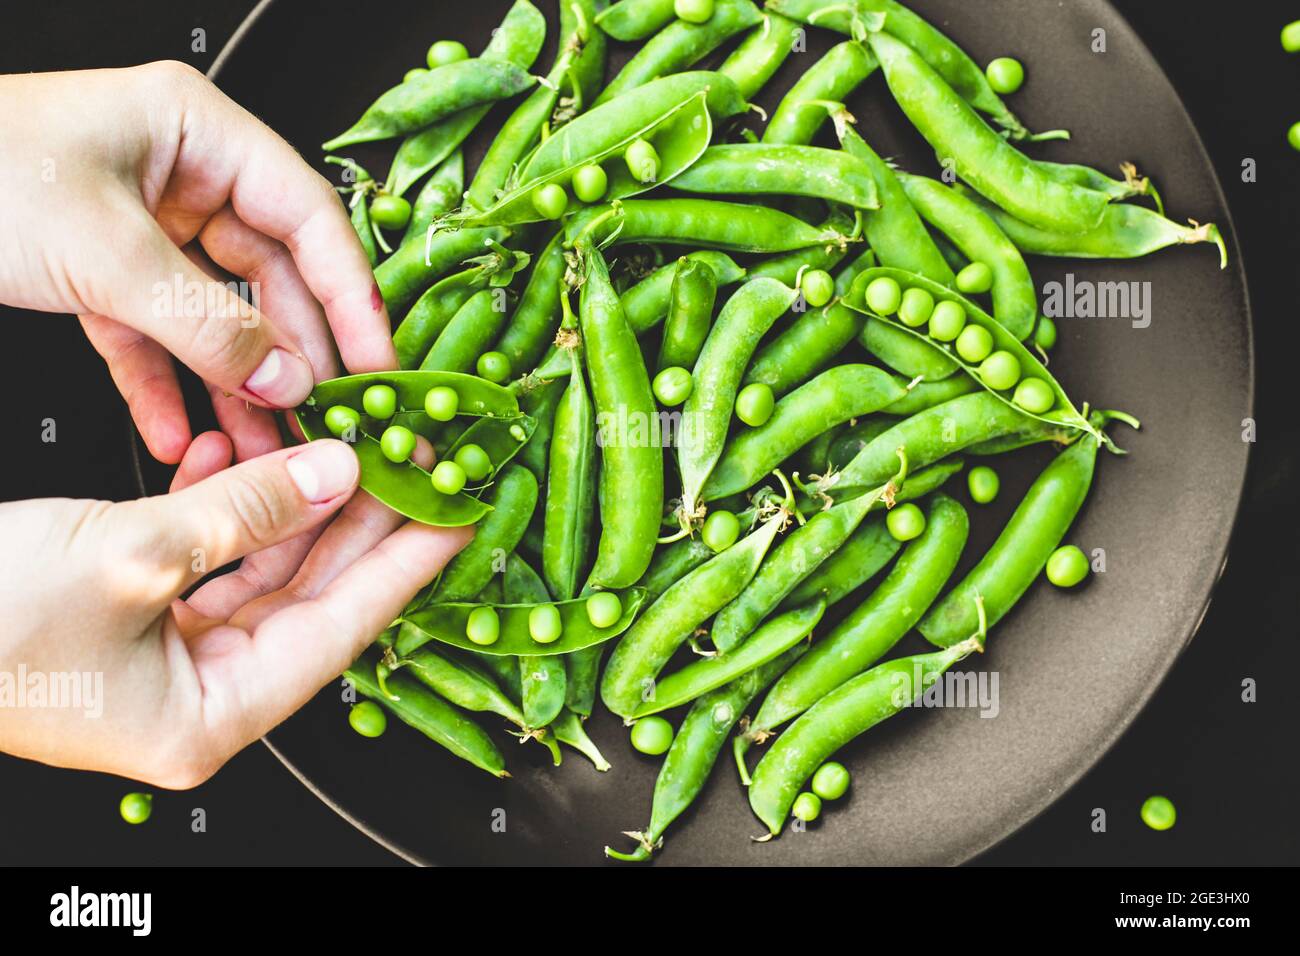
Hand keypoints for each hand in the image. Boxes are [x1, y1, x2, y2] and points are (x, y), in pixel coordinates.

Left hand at [0, 62, 394, 464]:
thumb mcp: (103, 251)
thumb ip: (207, 322)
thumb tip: (288, 379)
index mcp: (198, 133)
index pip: (308, 218)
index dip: (353, 295)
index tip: (378, 363)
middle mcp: (181, 175)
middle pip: (271, 276)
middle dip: (291, 355)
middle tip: (322, 419)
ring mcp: (143, 225)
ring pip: (216, 316)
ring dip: (234, 385)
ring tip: (258, 446)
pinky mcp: (100, 272)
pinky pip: (151, 336)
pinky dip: (163, 386)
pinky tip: (176, 436)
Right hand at [0, 433, 469, 786]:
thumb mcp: (128, 556)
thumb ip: (245, 514)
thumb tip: (336, 473)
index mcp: (211, 717)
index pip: (341, 631)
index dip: (403, 566)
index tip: (457, 515)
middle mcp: (200, 695)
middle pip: (311, 597)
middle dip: (359, 523)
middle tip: (414, 463)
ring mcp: (168, 658)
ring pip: (264, 569)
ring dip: (294, 502)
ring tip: (340, 438)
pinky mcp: (135, 616)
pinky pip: (208, 558)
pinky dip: (225, 505)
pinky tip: (232, 451)